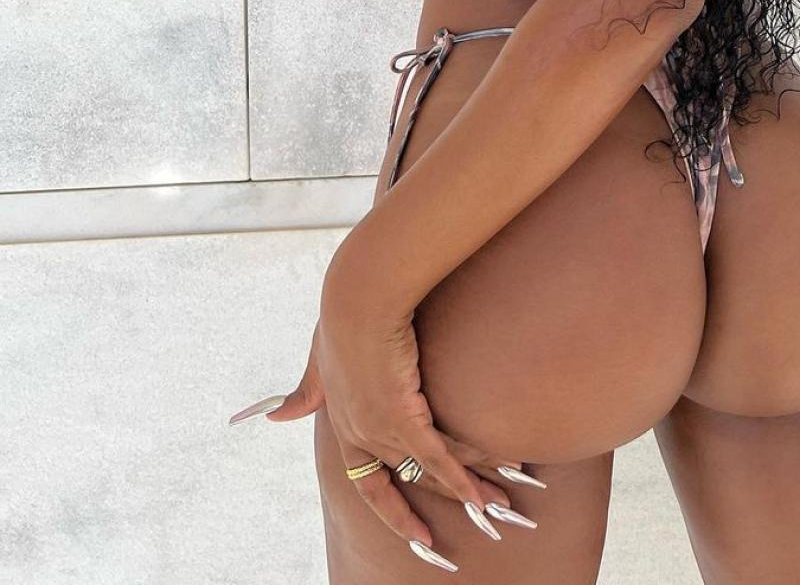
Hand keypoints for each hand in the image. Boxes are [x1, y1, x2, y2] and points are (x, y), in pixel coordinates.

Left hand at [238, 242, 536, 557]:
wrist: (358, 294)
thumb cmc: (340, 315)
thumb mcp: (317, 359)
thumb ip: (305, 391)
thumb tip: (275, 418)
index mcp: (342, 423)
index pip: (366, 481)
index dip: (392, 509)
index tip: (417, 531)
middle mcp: (360, 433)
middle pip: (406, 482)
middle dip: (442, 507)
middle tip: (474, 521)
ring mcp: (380, 427)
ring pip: (428, 471)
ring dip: (468, 489)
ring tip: (499, 503)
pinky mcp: (402, 413)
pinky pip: (438, 454)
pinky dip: (463, 472)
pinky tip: (486, 487)